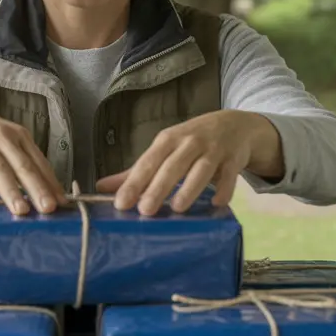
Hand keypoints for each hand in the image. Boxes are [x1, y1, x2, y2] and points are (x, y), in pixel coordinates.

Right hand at [0, 95, 63, 214]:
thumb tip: (43, 191)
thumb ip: (20, 161)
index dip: (51, 183)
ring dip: (10, 190)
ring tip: (21, 211)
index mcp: (18, 135)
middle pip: (22, 165)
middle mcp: (2, 136)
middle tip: (49, 209)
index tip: (63, 204)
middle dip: (37, 188)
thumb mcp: (4, 140)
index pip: (38, 162)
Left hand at [96, 110, 282, 215]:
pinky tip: (217, 203)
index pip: (147, 162)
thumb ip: (136, 170)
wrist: (234, 125)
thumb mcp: (164, 149)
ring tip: (177, 208)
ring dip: (189, 188)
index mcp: (167, 140)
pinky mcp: (234, 159)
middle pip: (172, 166)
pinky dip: (225, 188)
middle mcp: (189, 142)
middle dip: (158, 187)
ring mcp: (213, 149)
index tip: (120, 203)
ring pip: (201, 169)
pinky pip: (229, 175)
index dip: (134, 183)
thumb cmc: (191, 142)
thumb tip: (101, 188)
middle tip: (145, 210)